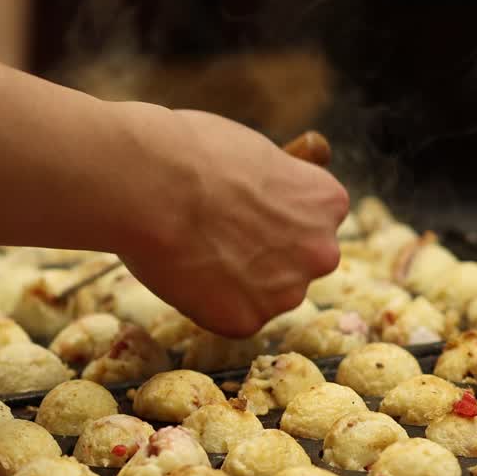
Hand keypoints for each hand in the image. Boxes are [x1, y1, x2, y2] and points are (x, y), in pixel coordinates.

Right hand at [117, 109, 347, 336]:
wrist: (148, 183)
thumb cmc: (191, 154)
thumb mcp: (255, 153)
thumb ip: (275, 188)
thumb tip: (268, 202)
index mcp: (328, 203)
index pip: (312, 223)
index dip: (273, 218)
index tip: (243, 211)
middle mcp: (321, 252)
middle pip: (295, 264)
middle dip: (264, 257)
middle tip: (218, 238)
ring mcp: (286, 292)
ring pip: (263, 296)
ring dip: (237, 284)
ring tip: (194, 253)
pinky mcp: (246, 322)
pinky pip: (228, 317)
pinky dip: (207, 303)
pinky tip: (183, 273)